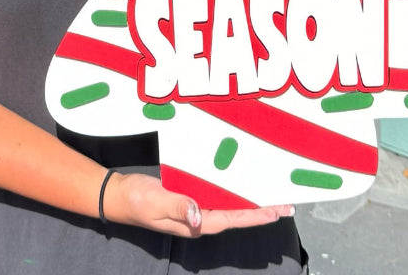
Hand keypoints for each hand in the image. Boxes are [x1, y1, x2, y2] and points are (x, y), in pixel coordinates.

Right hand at [103, 171, 293, 236]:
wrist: (121, 195)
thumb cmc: (137, 201)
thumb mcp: (156, 202)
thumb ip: (178, 207)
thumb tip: (200, 216)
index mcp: (195, 224)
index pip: (232, 219)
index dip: (255, 215)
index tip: (276, 211)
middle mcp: (200, 218)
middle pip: (237, 214)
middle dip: (261, 209)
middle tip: (287, 204)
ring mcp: (196, 208)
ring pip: (230, 204)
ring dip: (250, 199)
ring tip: (272, 195)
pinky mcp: (190, 197)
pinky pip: (217, 193)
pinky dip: (232, 188)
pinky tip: (241, 183)